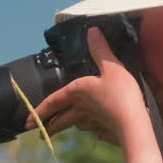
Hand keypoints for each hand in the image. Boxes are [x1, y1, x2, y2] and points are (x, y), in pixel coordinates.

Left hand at [27, 27, 146, 143]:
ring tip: (63, 127)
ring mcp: (92, 122)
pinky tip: (94, 129)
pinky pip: (93, 130)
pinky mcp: (105, 131)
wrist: (135, 125)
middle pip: (59, 119)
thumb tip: (92, 31)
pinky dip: (90, 129)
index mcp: (77, 93)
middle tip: (38, 132)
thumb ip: (101, 50)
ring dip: (66, 126)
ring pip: (74, 125)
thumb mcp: (112, 67)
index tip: (27, 121)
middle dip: (48, 125)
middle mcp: (80, 109)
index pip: (52, 102)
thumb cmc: (121, 96)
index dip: (38, 111)